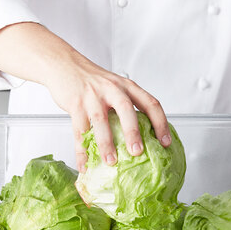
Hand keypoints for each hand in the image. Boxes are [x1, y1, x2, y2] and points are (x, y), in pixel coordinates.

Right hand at [0, 23, 170, 171]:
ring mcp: (92, 96)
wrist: (64, 64)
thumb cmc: (92, 81)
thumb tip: (141, 139)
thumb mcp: (114, 87)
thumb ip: (126, 106)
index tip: (166, 142)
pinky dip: (82, 151)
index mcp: (126, 86)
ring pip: (101, 121)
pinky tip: (85, 165)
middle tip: (137, 152)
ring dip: (106, 143)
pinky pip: (79, 131)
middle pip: (126, 109)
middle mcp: (112, 88)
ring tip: (110, 162)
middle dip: (133, 132)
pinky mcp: (75, 104)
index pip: (150, 103)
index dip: (160, 123)